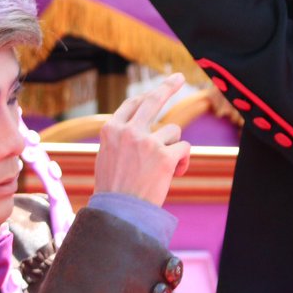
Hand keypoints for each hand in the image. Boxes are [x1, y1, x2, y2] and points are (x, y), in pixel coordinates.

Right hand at [94, 73, 191, 206]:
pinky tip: (174, 174)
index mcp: (111, 130)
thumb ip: (121, 138)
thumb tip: (138, 124)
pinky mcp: (165, 155)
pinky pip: (184, 148)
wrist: (119, 215)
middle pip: (153, 99)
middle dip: (168, 86)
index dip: (145, 98)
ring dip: (172, 147)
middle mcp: (129, 131)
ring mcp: (147, 142)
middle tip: (178, 77)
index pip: (131, 105)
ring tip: (161, 169)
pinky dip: (183, 161)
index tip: (156, 91)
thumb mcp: (107, 157)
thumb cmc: (113, 191)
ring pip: (172, 131)